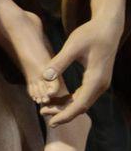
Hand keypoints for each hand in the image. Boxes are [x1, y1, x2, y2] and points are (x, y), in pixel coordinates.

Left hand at [41, 0, 124, 125]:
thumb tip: (45, 77)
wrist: (107, 28)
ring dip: (65, 106)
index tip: (51, 122)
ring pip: (81, 101)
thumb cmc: (90, 34)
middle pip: (80, 106)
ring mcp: (99, 83)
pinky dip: (69, 99)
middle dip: (62, 112)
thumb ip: (59, 62)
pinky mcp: (96, 79)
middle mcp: (100, 85)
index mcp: (96, 80)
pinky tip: (56, 98)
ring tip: (45, 107)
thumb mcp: (72, 47)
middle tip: (42, 113)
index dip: (65, 115)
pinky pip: (82, 94)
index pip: (79, 105)